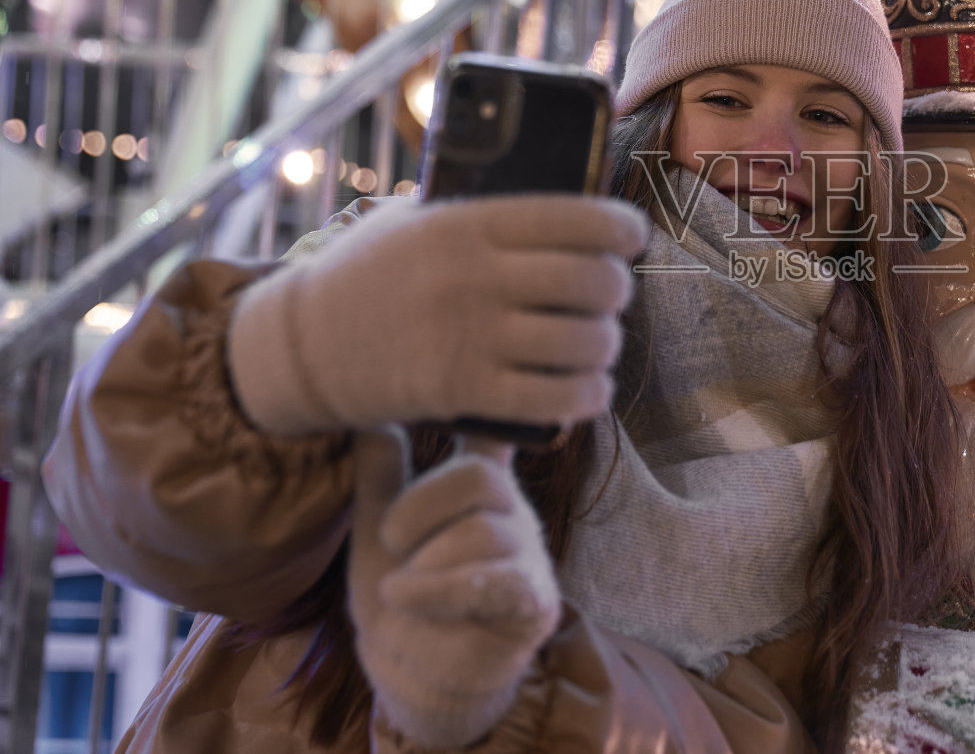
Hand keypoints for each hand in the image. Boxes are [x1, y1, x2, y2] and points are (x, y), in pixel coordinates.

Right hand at [227, 194, 648, 434]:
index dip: (623, 229)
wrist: (300, 346)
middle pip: (593, 282)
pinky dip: (588, 395)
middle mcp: (475, 275)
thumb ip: (478, 211)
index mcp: (468, 222)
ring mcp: (469, 334)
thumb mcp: (414, 220)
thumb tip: (563, 206)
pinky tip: (590, 389)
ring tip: (599, 343)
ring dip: (606, 346)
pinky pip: (556, 396)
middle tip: (611, 297)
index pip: (577, 217)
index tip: (633, 238)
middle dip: (618, 292)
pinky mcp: (462, 390)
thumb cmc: (368, 274)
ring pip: (584, 342)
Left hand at [348, 429, 560, 748]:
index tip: (478, 376)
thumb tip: (371, 414)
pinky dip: (436, 588)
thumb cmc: (402, 593)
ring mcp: (527, 556)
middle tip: (391, 538)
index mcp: (480, 487)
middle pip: (478, 479)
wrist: (413, 671)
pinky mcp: (530, 601)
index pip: (493, 435)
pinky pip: (489, 582)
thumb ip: (380, 474)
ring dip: (424, 561)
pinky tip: (402, 593)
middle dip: (420, 507)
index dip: (493, 410)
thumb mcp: (379, 527)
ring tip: (402, 586)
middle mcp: (512, 512)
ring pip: (481, 532)